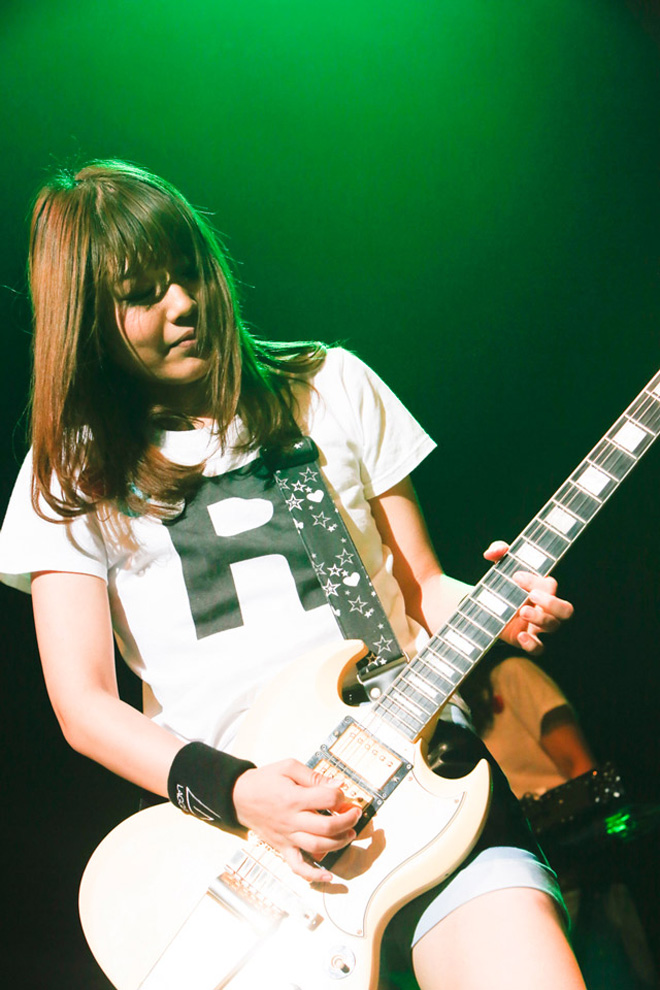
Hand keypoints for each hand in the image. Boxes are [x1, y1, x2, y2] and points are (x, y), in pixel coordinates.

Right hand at [232, 759, 361, 882]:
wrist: (238, 796)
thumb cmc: (264, 780)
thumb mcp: (288, 767)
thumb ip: (313, 776)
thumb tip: (338, 784)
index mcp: (293, 798)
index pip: (326, 799)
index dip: (340, 795)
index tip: (341, 792)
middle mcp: (291, 820)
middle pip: (326, 827)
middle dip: (347, 821)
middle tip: (355, 814)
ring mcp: (287, 837)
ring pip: (318, 846)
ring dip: (339, 843)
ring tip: (349, 834)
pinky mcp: (282, 848)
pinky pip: (297, 866)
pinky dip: (313, 875)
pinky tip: (328, 875)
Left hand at [483, 541, 573, 654]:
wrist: (488, 610)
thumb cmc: (503, 586)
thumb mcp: (501, 567)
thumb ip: (498, 551)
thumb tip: (493, 552)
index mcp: (543, 590)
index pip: (550, 584)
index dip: (535, 580)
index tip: (515, 576)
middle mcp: (546, 609)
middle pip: (566, 610)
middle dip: (552, 603)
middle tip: (532, 595)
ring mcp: (539, 627)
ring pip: (554, 627)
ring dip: (540, 619)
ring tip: (522, 611)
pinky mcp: (528, 641)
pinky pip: (539, 648)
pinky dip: (532, 644)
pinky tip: (520, 636)